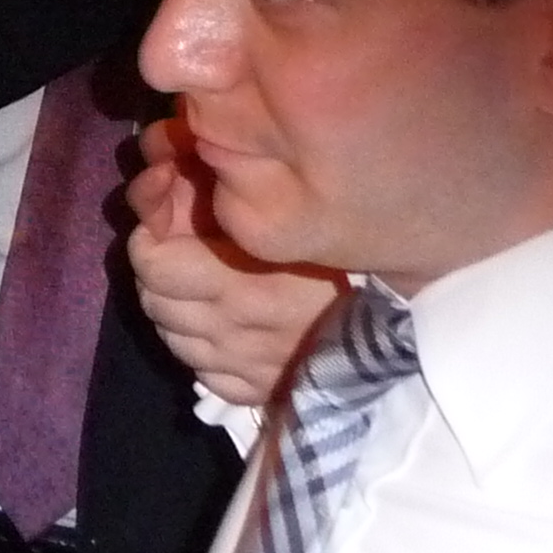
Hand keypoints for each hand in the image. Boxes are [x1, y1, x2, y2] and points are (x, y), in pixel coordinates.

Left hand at [125, 117, 341, 406]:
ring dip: (175, 307)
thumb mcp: (279, 204)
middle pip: (153, 300)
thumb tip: (161, 161)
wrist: (403, 316)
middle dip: (157, 268)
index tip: (163, 217)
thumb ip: (213, 181)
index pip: (153, 265)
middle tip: (180, 246)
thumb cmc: (343, 252)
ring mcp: (243, 367)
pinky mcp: (254, 392)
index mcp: (240, 284)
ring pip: (171, 336)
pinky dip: (201, 345)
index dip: (149, 235)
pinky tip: (223, 322)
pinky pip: (200, 370)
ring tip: (200, 282)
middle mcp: (235, 331)